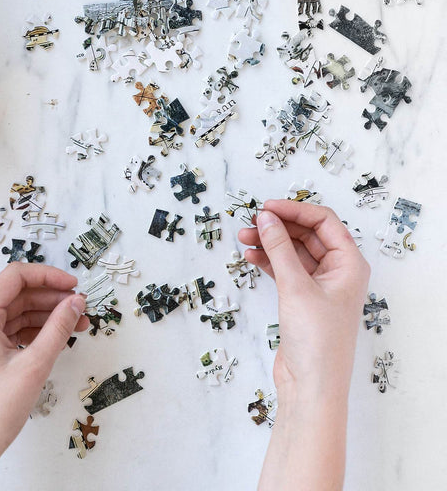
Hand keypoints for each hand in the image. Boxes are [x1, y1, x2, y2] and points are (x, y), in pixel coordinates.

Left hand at [0, 264, 87, 490]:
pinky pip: (9, 330)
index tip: (73, 285)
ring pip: (14, 313)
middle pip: (16, 295)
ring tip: (77, 324)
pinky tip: (57, 337)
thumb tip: (75, 302)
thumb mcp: (33, 365)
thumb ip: (58, 328)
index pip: (15, 277)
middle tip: (81, 307)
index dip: (48, 276)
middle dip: (51, 298)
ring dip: (45, 316)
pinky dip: (33, 331)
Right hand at [238, 200, 369, 395]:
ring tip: (243, 238)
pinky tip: (250, 256)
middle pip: (306, 234)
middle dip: (278, 226)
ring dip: (269, 242)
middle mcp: (337, 271)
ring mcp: (319, 285)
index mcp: (349, 264)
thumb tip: (266, 217)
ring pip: (292, 251)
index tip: (266, 207)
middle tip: (250, 222)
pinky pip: (284, 268)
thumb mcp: (296, 286)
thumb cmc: (316, 340)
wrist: (311, 386)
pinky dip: (268, 260)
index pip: (323, 222)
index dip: (294, 210)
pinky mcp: (302, 298)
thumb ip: (279, 248)